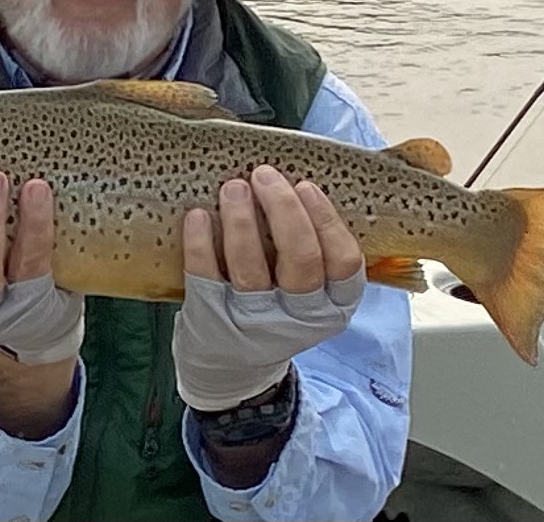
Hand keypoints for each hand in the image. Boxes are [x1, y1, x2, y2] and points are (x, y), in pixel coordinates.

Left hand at [173, 165, 365, 410]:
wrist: (230, 367)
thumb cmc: (275, 308)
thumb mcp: (309, 294)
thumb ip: (313, 250)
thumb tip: (293, 181)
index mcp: (333, 305)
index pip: (345, 263)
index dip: (326, 220)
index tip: (306, 186)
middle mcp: (299, 318)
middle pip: (302, 260)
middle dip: (284, 210)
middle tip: (265, 175)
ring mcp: (253, 321)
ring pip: (251, 268)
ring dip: (242, 221)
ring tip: (234, 187)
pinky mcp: (212, 319)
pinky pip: (206, 277)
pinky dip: (201, 243)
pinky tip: (198, 215)